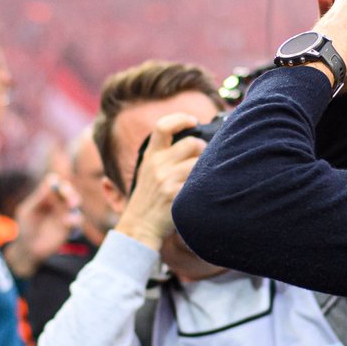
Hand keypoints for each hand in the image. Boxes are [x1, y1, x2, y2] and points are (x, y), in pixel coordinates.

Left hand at [3, 173, 79, 278]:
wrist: (29, 248)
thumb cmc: (26, 227)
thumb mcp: (27, 212)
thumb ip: (38, 199)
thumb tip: (49, 184)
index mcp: (46, 197)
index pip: (55, 185)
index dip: (57, 183)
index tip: (56, 184)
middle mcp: (57, 203)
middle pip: (68, 191)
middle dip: (69, 191)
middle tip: (67, 193)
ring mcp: (64, 214)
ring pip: (75, 204)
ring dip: (75, 201)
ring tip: (71, 205)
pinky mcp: (69, 227)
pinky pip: (77, 220)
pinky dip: (74, 219)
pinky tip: (66, 221)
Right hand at [114, 114, 206, 251]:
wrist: (140, 226)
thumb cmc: (149, 199)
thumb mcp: (148, 172)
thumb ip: (164, 156)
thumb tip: (193, 140)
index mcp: (150, 156)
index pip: (163, 126)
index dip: (180, 119)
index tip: (193, 121)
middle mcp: (158, 165)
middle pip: (192, 143)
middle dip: (203, 149)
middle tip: (203, 159)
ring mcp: (167, 180)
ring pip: (199, 163)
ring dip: (207, 168)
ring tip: (204, 178)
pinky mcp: (176, 196)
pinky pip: (200, 183)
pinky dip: (206, 185)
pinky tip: (205, 190)